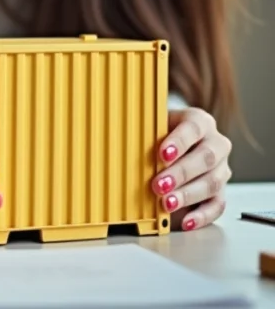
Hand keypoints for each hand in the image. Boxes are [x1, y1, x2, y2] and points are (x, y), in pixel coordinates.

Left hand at [152, 108, 231, 230]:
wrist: (177, 144)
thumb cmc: (163, 134)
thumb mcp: (155, 126)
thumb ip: (148, 132)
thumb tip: (123, 140)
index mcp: (200, 122)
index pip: (193, 128)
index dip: (179, 141)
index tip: (163, 154)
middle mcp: (216, 144)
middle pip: (205, 158)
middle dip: (180, 173)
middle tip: (159, 184)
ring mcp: (221, 169)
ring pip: (212, 183)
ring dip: (187, 195)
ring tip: (167, 203)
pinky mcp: (221, 191)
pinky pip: (217, 205)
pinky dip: (201, 216)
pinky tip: (186, 221)